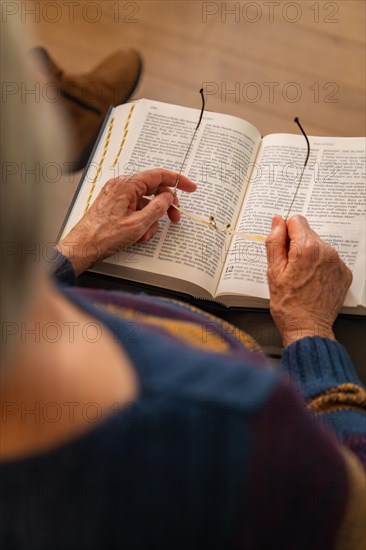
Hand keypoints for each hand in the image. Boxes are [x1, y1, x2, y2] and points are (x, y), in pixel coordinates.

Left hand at [58, 169, 195, 275]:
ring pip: (144, 203)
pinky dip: (140, 222)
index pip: (158, 175)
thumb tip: (168, 196)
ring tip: (147, 234)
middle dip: (165, 205)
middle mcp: (121, 187)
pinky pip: (134, 210)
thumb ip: (157, 207)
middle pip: (152, 189)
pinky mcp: (114, 207)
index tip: (190, 187)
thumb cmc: (103, 236)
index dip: (177, 180)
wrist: (82, 247)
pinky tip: (139, 236)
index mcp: (127, 185)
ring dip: (151, 219)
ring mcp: (117, 196)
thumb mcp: (138, 223)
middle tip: (175, 217)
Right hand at [266, 215, 352, 346]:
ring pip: (319, 247)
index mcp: (308, 248)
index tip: (282, 249)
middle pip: (308, 234)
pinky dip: (320, 267)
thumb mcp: (273, 271)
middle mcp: (327, 251)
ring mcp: (338, 263)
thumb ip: (274, 242)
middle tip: (289, 269)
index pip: (296, 220)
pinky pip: (329, 260)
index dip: (285, 233)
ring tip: (301, 278)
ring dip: (309, 256)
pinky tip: (312, 282)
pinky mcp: (344, 273)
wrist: (307, 328)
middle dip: (296, 246)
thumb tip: (277, 222)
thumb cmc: (288, 305)